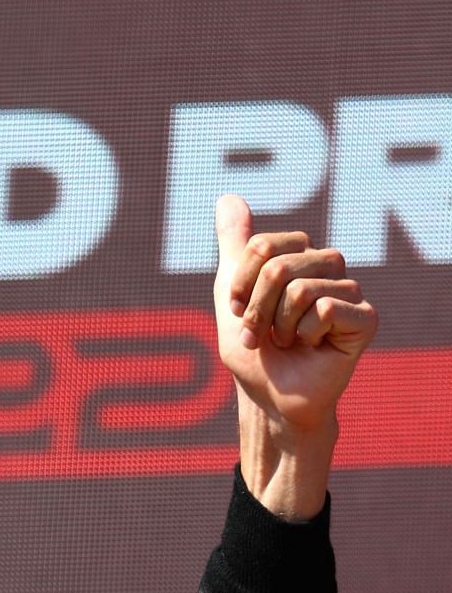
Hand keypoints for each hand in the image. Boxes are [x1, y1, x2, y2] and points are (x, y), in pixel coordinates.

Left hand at [213, 194, 377, 517]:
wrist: (269, 397)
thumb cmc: (252, 350)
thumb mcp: (229, 293)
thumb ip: (233, 244)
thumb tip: (227, 196)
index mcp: (298, 256)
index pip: (264, 247)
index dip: (241, 284)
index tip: (240, 311)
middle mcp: (328, 268)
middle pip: (280, 266)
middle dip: (256, 308)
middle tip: (260, 334)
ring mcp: (349, 291)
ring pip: (301, 289)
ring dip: (278, 325)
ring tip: (285, 342)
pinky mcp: (365, 318)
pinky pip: (324, 310)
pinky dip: (304, 335)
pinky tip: (312, 348)